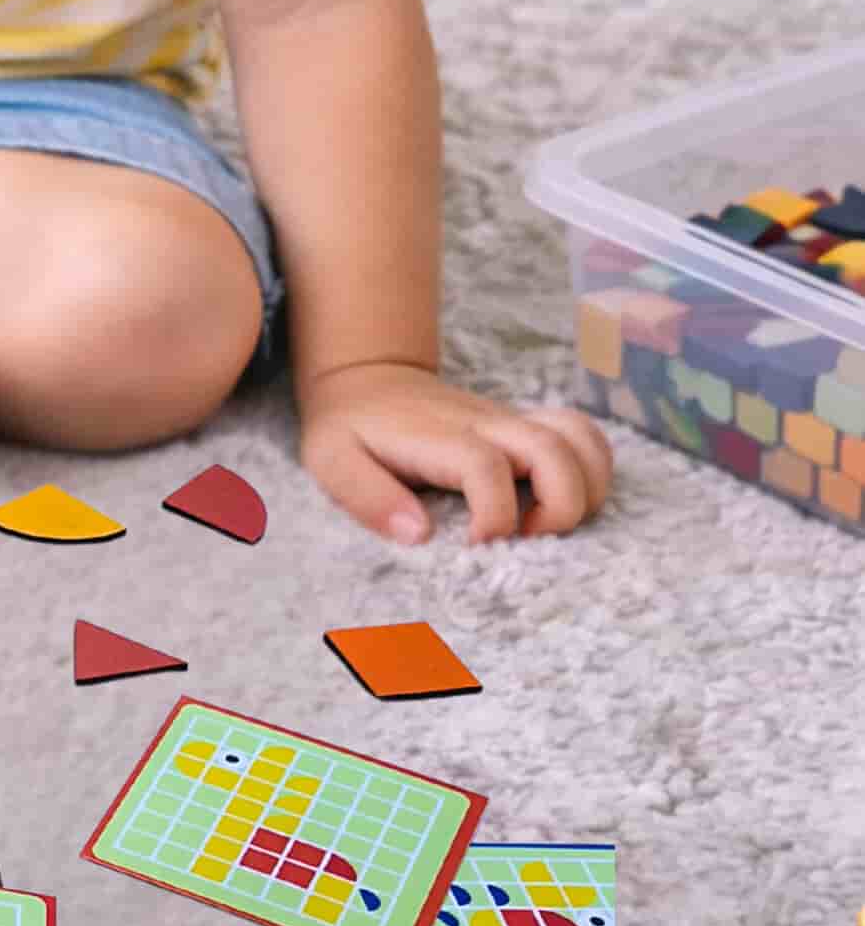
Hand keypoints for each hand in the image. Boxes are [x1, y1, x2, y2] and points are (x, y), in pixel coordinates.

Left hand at [298, 359, 612, 541]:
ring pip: (581, 439)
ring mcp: (510, 422)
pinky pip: (582, 435)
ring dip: (587, 488)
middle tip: (526, 538)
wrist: (365, 379)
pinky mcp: (523, 427)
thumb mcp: (332, 459)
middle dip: (560, 506)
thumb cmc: (350, 428)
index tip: (476, 546)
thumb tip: (419, 535)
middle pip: (552, 449)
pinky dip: (594, 467)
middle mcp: (484, 424)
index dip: (494, 515)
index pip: (485, 467)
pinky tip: (561, 498)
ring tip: (549, 523)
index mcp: (438, 437)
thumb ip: (368, 496)